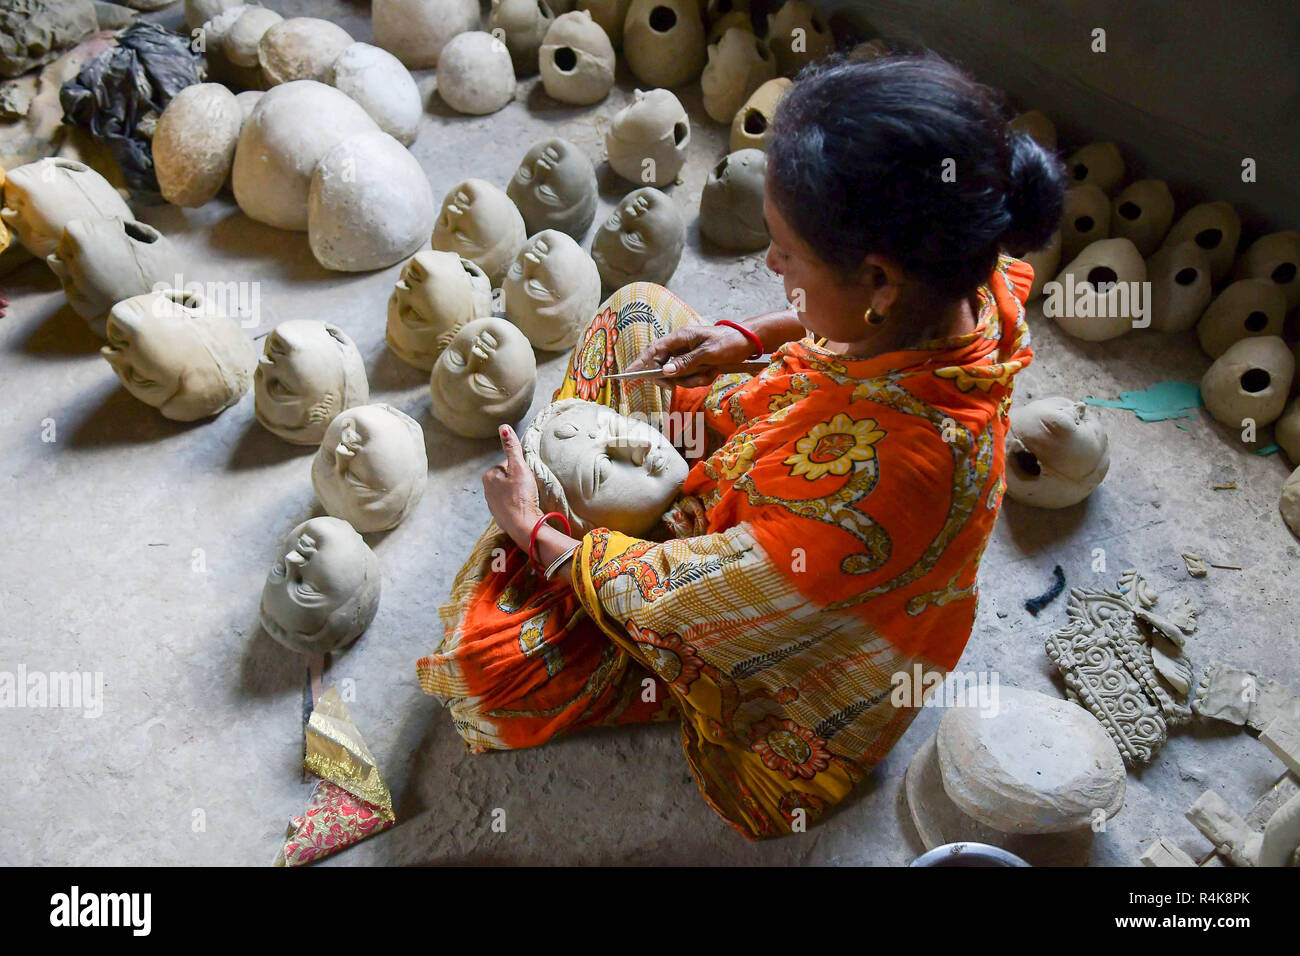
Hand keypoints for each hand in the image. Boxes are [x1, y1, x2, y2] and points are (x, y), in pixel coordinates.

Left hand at [482, 425, 541, 545]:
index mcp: (489, 476)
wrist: (523, 526)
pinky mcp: (500, 517)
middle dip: (518, 482)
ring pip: (509, 492)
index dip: (520, 469)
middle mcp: (487, 490)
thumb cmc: (521, 497)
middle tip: (528, 489)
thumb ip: (512, 447)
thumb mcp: (519, 468)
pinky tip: (525, 508)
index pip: (507, 464)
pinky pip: (511, 505)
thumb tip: (504, 427)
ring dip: (518, 494)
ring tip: (527, 499)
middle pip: (507, 478)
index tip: (526, 478)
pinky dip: (518, 505)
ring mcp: (493, 505)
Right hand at [626, 323, 756, 387]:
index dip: (640, 362)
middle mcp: (679, 346)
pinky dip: (700, 379)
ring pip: (678, 375)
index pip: (653, 350)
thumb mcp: (708, 353)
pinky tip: (712, 372)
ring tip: (710, 371)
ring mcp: (686, 356)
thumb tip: (666, 371)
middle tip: (693, 377)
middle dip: (676, 377)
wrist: (746, 342)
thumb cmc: (728, 342)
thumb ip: (686, 363)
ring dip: (692, 379)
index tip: (629, 374)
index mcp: (680, 337)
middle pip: (664, 367)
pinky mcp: (694, 364)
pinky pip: (689, 378)